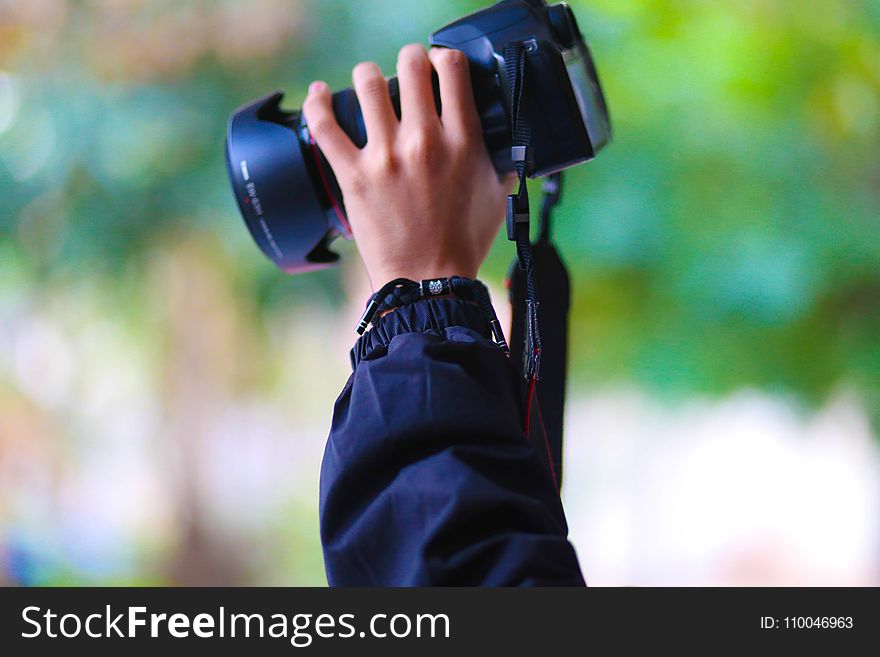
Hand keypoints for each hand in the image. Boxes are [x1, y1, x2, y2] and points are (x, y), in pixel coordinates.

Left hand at [302, 44, 512, 288]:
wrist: (429, 280)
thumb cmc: (463, 243)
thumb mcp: (496, 196)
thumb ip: (501, 160)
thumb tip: (507, 142)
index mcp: (462, 141)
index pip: (452, 69)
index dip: (444, 58)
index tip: (439, 65)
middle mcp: (424, 141)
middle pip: (410, 65)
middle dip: (409, 59)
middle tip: (406, 71)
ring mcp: (385, 156)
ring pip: (368, 83)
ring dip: (367, 76)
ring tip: (368, 82)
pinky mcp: (354, 174)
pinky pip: (325, 125)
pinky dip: (317, 103)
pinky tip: (319, 93)